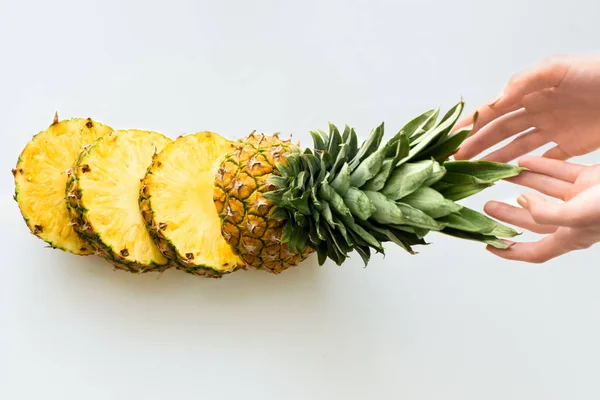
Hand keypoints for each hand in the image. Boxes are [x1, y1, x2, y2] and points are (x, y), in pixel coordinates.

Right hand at [453, 54, 599, 161]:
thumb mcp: (558, 69)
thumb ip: (524, 82)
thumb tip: (493, 102)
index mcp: (530, 92)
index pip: (493, 111)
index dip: (470, 124)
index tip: (450, 138)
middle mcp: (537, 111)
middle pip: (499, 132)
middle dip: (475, 145)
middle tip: (454, 160)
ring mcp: (553, 128)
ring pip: (516, 147)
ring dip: (495, 159)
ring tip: (474, 172)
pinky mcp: (572, 144)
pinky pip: (544, 158)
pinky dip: (527, 167)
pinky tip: (511, 176)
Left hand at [483, 156, 599, 262]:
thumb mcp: (578, 216)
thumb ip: (546, 214)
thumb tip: (523, 202)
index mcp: (571, 236)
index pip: (536, 252)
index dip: (512, 251)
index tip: (490, 246)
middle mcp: (574, 218)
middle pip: (534, 219)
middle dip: (510, 213)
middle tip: (488, 206)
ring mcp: (581, 198)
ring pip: (545, 190)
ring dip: (523, 183)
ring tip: (500, 176)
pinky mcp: (589, 178)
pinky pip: (560, 171)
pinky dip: (541, 166)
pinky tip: (522, 162)